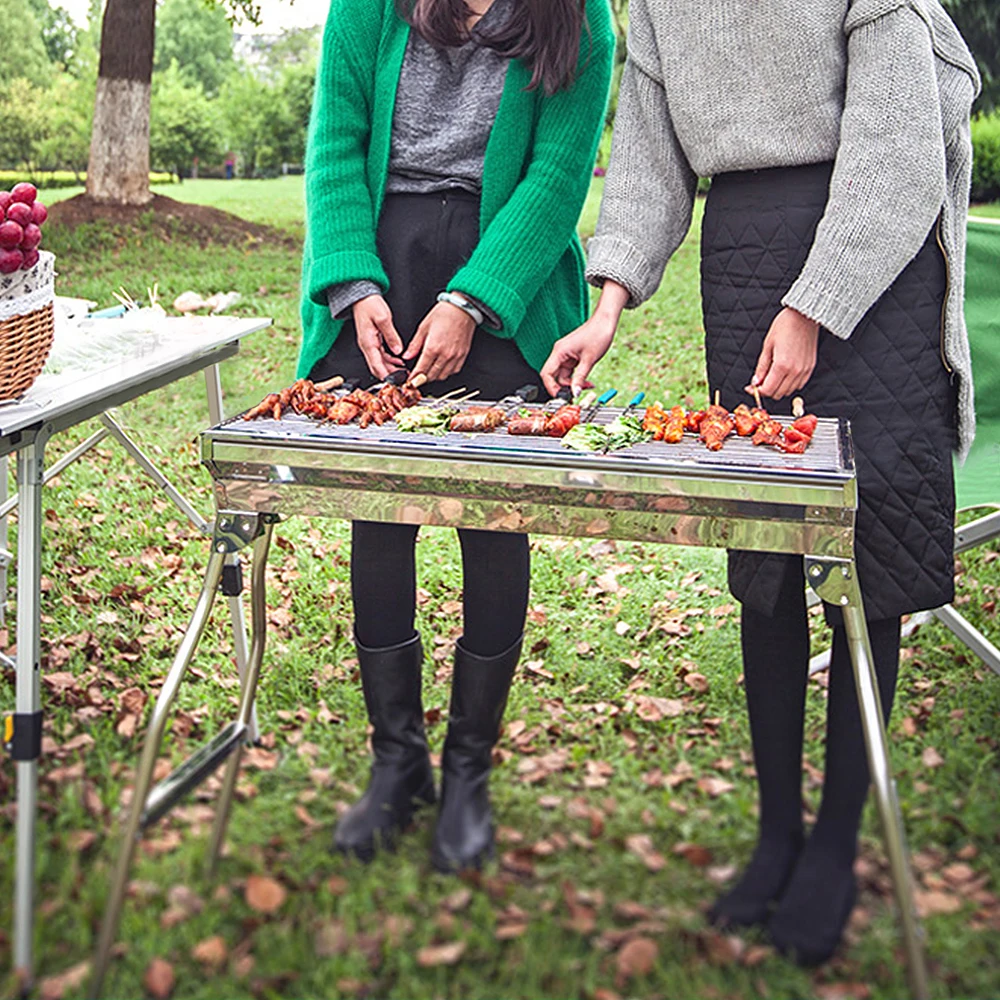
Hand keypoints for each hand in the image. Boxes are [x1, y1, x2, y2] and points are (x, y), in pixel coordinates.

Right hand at [353, 294, 404, 380]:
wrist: (361, 297)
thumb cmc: (369, 304)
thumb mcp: (383, 318)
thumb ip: (391, 336)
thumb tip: (398, 350)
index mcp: (367, 343)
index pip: (376, 366)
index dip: (387, 376)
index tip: (397, 381)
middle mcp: (366, 346)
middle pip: (377, 368)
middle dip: (390, 375)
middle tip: (404, 378)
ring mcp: (369, 345)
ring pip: (379, 363)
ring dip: (391, 369)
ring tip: (404, 372)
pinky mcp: (372, 342)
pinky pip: (380, 356)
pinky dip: (389, 361)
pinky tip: (398, 362)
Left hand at [404, 301, 475, 382]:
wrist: (462, 309)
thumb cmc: (444, 314)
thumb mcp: (423, 327)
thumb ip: (415, 345)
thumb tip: (407, 356)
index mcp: (433, 347)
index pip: (421, 370)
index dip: (414, 378)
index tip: (410, 380)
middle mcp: (445, 355)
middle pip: (431, 376)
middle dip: (422, 379)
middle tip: (417, 377)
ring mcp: (455, 357)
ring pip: (442, 376)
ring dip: (433, 377)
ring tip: (427, 373)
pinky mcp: (462, 356)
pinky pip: (453, 371)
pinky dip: (445, 373)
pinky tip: (440, 368)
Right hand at [540, 279, 629, 397]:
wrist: (606, 321)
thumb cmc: (597, 333)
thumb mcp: (589, 360)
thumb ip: (580, 378)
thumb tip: (575, 393)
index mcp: (559, 351)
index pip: (546, 374)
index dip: (551, 387)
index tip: (560, 397)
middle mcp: (560, 353)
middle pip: (554, 376)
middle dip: (565, 387)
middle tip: (576, 394)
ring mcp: (566, 355)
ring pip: (564, 376)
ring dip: (574, 383)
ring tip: (587, 386)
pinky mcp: (573, 356)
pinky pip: (571, 372)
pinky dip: (578, 378)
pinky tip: (587, 381)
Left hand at [746, 307, 819, 400]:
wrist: (804, 316)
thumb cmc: (785, 326)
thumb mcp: (767, 346)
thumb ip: (761, 367)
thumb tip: (755, 382)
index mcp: (782, 365)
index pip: (768, 390)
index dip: (756, 391)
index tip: (751, 387)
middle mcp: (795, 371)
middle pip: (778, 394)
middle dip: (766, 390)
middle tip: (760, 382)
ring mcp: (804, 370)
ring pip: (788, 391)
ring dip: (778, 388)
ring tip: (771, 377)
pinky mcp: (810, 367)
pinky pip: (799, 385)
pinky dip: (789, 385)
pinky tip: (783, 375)